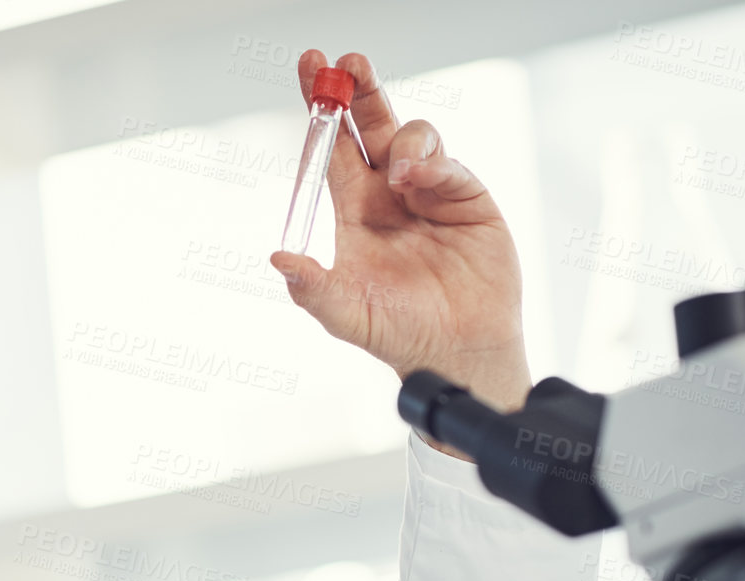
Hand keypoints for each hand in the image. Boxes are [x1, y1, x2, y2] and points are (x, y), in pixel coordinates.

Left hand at [271, 50, 531, 412]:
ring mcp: (429, 192)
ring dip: (403, 138)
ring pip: (413, 137)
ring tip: (403, 172)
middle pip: (371, 127)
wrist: (456, 353)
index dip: (321, 109)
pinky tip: (422, 180)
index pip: (332, 149)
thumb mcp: (345, 316)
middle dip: (358, 91)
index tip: (310, 69)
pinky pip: (448, 164)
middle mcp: (389, 194)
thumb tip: (278, 260)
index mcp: (354, 211)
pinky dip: (434, 163)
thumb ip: (312, 288)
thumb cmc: (397, 335)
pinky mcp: (466, 198)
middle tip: (346, 62)